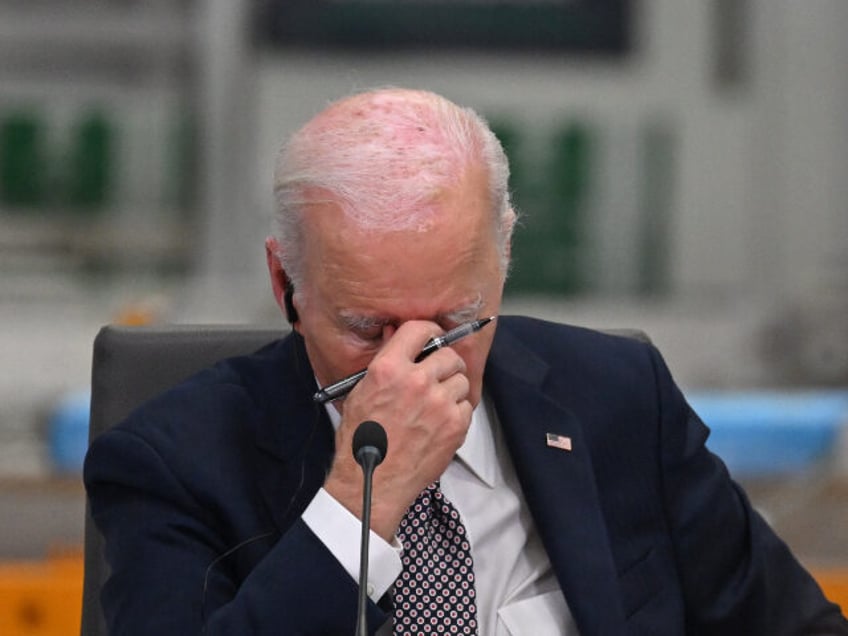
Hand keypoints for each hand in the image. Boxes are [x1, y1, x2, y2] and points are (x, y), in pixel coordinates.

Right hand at [322, 320, 472, 540]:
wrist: (371, 481)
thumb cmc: (362, 440)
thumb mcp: (361, 392)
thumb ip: (384, 363)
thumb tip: (396, 336)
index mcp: (389, 368)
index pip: (420, 329)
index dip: (431, 332)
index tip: (434, 338)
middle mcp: (416, 381)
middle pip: (448, 355)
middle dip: (445, 365)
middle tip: (438, 377)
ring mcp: (438, 403)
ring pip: (462, 380)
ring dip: (452, 390)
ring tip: (436, 405)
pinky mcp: (454, 425)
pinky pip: (467, 406)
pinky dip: (458, 412)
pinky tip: (440, 423)